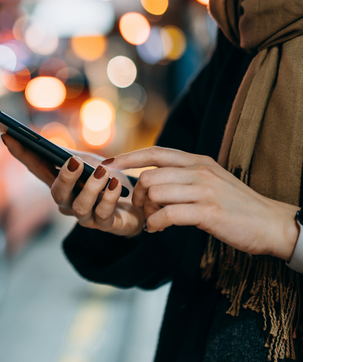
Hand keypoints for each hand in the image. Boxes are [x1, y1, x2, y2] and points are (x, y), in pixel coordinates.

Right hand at [1, 134, 143, 237]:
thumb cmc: (110, 182)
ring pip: (80, 206)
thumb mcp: (91, 163)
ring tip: (103, 173)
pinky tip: (115, 185)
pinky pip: (103, 214)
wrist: (141, 204)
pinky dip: (109, 198)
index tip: (7, 136)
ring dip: (91, 188)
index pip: (36, 168)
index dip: (21, 154)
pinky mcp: (106, 225)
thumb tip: (53, 150)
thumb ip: (72, 158)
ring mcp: (86, 216)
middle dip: (64, 177)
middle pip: (57, 193)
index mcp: (61, 183)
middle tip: (73, 161)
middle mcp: (68, 202)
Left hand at [110, 146, 300, 260]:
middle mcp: (199, 171)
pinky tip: (157, 229)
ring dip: (145, 211)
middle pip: (149, 177)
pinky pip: (167, 214)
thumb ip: (184, 177)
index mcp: (198, 161)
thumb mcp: (211, 182)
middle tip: (142, 210)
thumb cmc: (238, 207)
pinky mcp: (208, 212)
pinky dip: (155, 223)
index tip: (108, 164)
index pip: (155, 152)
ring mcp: (204, 191)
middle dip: (137, 196)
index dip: (128, 157)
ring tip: (152, 221)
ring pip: (155, 193)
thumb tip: (152, 179)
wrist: (272, 224)